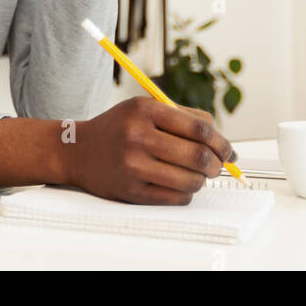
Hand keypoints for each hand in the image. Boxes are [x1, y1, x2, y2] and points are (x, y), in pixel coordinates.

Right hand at [61, 97, 236, 204]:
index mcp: (145, 110)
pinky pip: (176, 197)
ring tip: (197, 175)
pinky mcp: (131, 190)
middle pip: (198, 156)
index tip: (228, 150)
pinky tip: (180, 185)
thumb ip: (183, 118)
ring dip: (202, 180)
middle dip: (217, 164)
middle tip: (218, 166)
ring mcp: (134, 165)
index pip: (199, 129)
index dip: (221, 142)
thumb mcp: (145, 108)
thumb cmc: (119, 127)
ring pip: (190, 180)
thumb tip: (222, 142)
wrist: (77, 150)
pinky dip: (186, 193)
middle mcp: (138, 136)